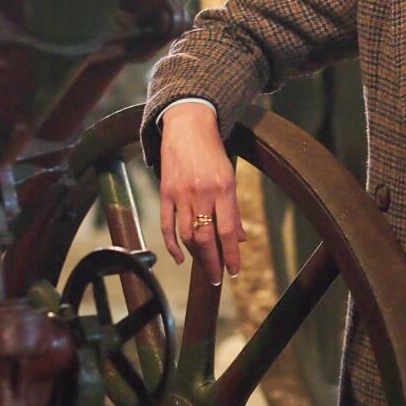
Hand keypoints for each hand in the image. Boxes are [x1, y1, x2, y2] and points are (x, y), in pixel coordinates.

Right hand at [158, 102, 245, 284]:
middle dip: (212, 263)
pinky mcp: (165, 192)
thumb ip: (233, 210)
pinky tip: (181, 258)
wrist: (188, 126)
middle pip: (206, 238)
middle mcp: (202, 193)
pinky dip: (172, 245)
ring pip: (186, 235)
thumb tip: (239, 239)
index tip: (234, 272)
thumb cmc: (213, 153)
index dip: (231, 255)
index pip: (228, 231)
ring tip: (204, 267)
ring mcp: (181, 194)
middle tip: (216, 279)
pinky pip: (167, 225)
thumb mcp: (230, 177)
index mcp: (223, 188)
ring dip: (196, 256)